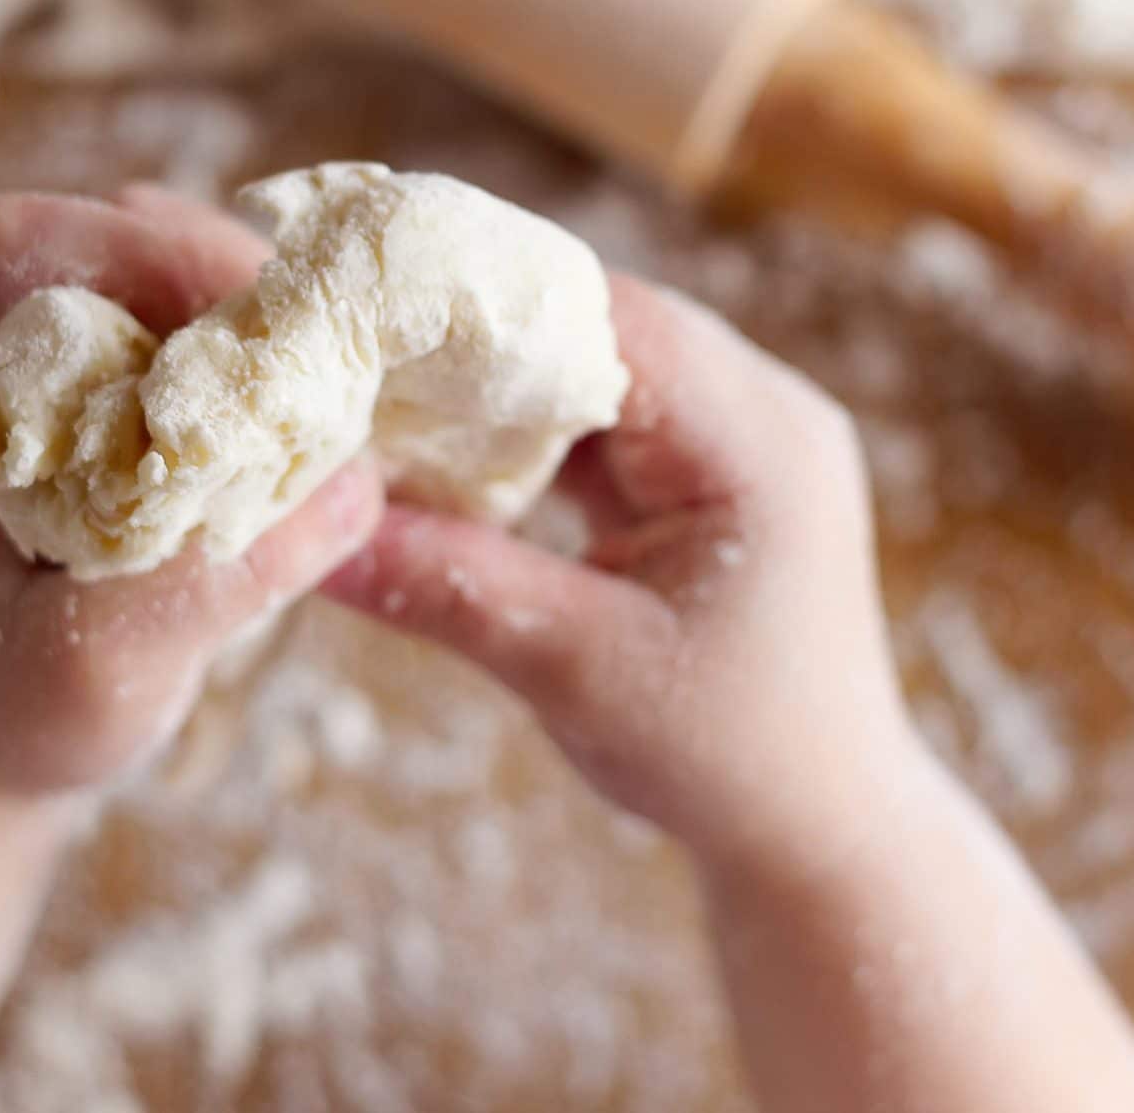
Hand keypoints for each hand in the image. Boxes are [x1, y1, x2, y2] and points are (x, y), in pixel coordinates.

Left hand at [0, 188, 385, 796]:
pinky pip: (203, 356)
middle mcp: (7, 372)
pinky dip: (263, 387)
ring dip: (256, 336)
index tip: (237, 326)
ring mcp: (66, 393)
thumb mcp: (95, 673)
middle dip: (228, 286)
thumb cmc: (5, 720)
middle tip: (311, 371)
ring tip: (316, 415)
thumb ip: (206, 581)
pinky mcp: (124, 426)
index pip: (19, 244)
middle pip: (119, 238)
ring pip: (172, 285)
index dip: (137, 249)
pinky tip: (302, 454)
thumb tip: (350, 488)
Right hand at [324, 275, 902, 871]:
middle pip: (598, 322)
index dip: (486, 303)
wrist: (820, 828)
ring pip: (592, 360)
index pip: (608, 318)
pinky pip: (599, 411)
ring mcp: (738, 433)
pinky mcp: (705, 466)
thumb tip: (313, 532)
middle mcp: (763, 408)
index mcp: (760, 439)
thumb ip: (450, 587)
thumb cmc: (725, 759)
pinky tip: (439, 443)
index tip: (368, 311)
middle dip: (476, 333)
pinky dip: (520, 423)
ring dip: (493, 378)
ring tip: (376, 389)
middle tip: (350, 346)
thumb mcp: (576, 672)